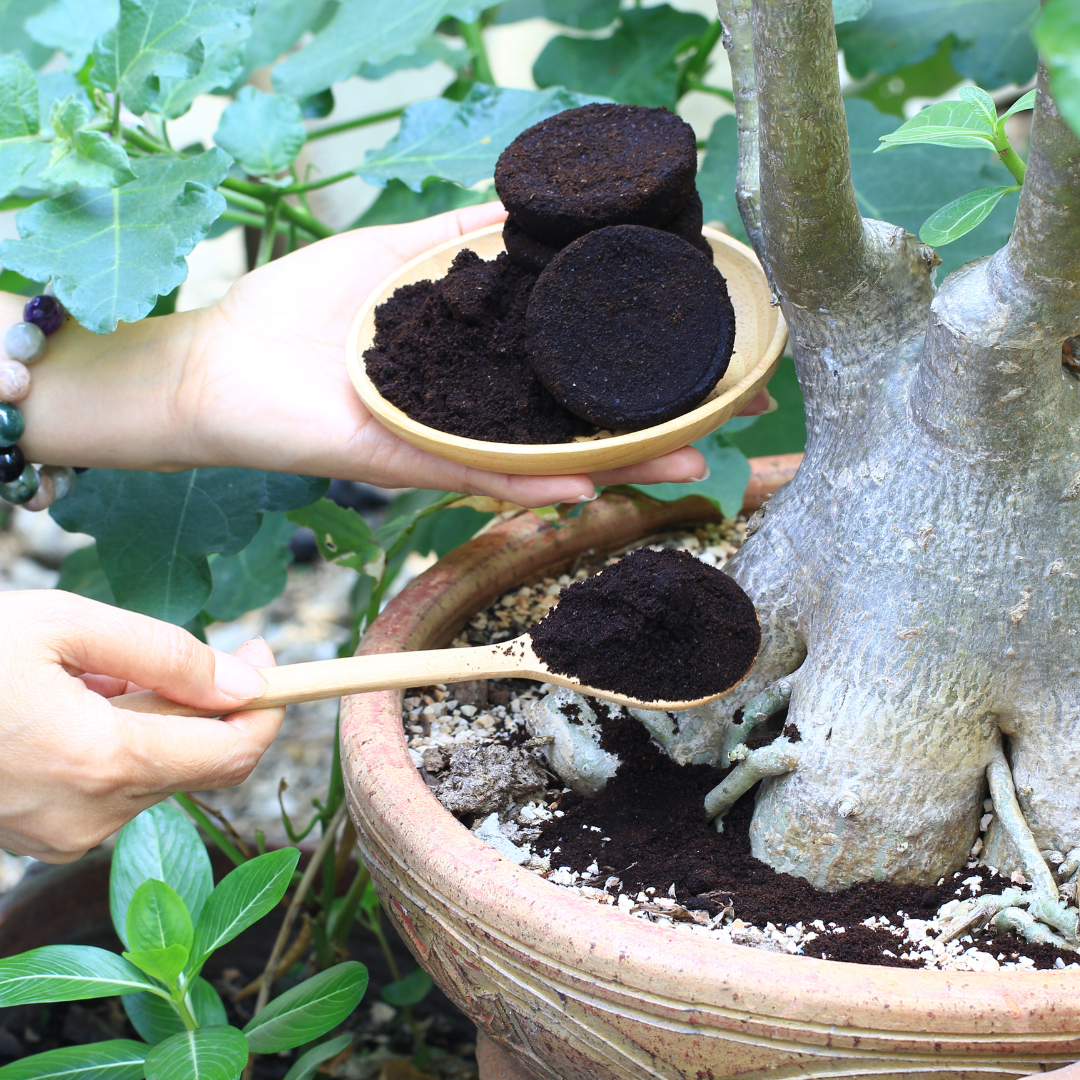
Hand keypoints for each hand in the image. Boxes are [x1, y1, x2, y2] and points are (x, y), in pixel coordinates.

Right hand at [0, 591, 282, 861]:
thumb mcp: (63, 625)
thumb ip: (166, 655)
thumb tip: (247, 682)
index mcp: (103, 760)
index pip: (234, 749)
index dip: (269, 703)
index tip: (272, 655)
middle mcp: (91, 814)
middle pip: (201, 763)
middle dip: (209, 704)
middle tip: (181, 648)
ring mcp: (63, 836)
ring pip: (157, 773)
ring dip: (154, 720)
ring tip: (91, 674)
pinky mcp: (41, 839)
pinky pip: (113, 788)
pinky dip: (117, 744)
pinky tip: (68, 707)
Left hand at [18, 202, 769, 506]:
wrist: (219, 367)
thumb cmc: (298, 316)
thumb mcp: (388, 262)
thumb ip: (453, 247)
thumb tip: (520, 215)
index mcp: (479, 367)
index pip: (571, 370)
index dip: (637, 369)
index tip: (706, 355)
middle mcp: (474, 413)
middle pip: (578, 426)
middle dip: (656, 427)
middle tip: (733, 424)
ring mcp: (443, 442)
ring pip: (543, 462)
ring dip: (617, 466)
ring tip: (687, 464)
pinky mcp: (401, 460)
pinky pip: (471, 475)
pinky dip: (526, 481)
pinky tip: (586, 483)